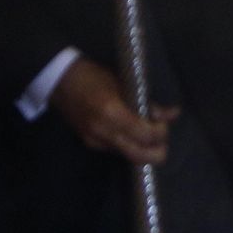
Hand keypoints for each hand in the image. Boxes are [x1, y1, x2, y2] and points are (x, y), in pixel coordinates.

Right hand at [49, 57, 176, 164]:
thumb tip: (173, 114)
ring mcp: (94, 141)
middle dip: (156, 152)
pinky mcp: (90, 144)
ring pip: (128, 156)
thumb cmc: (94, 76)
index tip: (164, 124)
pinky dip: (129, 145)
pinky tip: (132, 133)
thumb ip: (147, 102)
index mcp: (112, 112)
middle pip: (138, 156)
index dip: (160, 133)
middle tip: (162, 140)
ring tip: (149, 134)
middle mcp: (103, 132)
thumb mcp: (124, 84)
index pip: (144, 135)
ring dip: (143, 149)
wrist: (59, 82)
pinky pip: (116, 150)